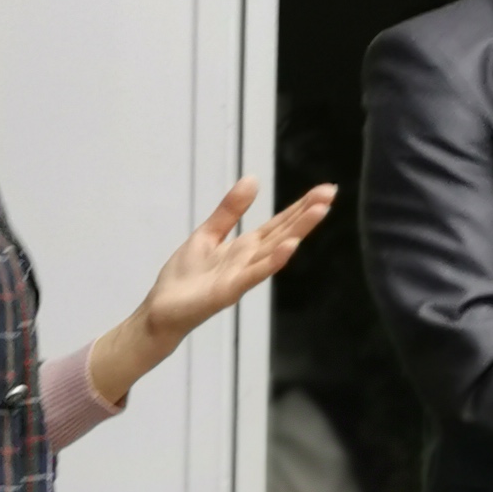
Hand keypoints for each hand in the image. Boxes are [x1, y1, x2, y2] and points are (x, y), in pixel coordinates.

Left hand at [87, 178, 337, 405]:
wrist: (160, 312)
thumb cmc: (184, 279)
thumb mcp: (207, 235)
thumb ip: (229, 211)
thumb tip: (253, 180)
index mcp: (244, 248)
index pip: (278, 223)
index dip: (301, 206)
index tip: (325, 189)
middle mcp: (248, 261)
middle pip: (283, 233)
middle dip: (307, 213)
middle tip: (332, 192)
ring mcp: (240, 277)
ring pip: (274, 250)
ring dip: (298, 231)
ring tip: (320, 211)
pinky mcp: (227, 291)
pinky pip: (253, 274)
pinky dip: (272, 261)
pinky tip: (290, 247)